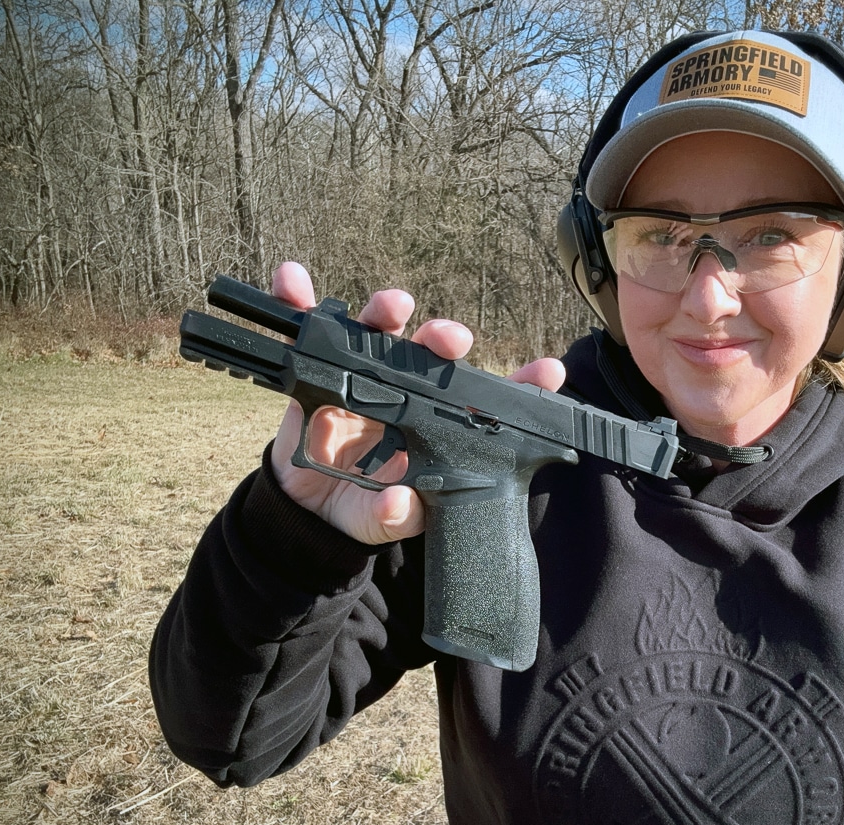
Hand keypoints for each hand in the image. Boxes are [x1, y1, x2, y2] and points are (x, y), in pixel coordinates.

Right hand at [267, 261, 565, 545]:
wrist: (312, 509)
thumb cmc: (367, 507)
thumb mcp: (384, 522)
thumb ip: (395, 518)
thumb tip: (400, 504)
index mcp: (442, 429)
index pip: (490, 404)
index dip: (521, 386)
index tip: (549, 372)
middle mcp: (411, 395)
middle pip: (434, 355)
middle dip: (445, 338)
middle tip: (452, 339)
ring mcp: (366, 377)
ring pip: (381, 331)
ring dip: (387, 310)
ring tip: (392, 305)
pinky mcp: (320, 371)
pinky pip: (309, 331)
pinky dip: (300, 299)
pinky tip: (294, 282)